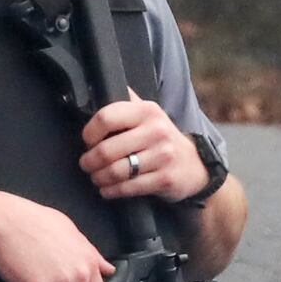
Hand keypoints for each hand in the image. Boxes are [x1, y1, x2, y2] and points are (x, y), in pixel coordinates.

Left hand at [81, 99, 210, 201]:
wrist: (194, 164)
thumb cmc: (160, 138)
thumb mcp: (147, 114)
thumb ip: (125, 102)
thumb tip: (94, 90)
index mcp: (147, 110)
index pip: (105, 118)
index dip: (89, 133)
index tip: (87, 141)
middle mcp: (156, 131)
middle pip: (107, 150)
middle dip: (89, 161)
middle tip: (86, 164)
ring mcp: (163, 156)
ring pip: (116, 171)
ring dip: (99, 178)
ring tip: (96, 177)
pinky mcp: (165, 179)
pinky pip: (128, 188)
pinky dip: (112, 191)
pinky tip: (107, 190)